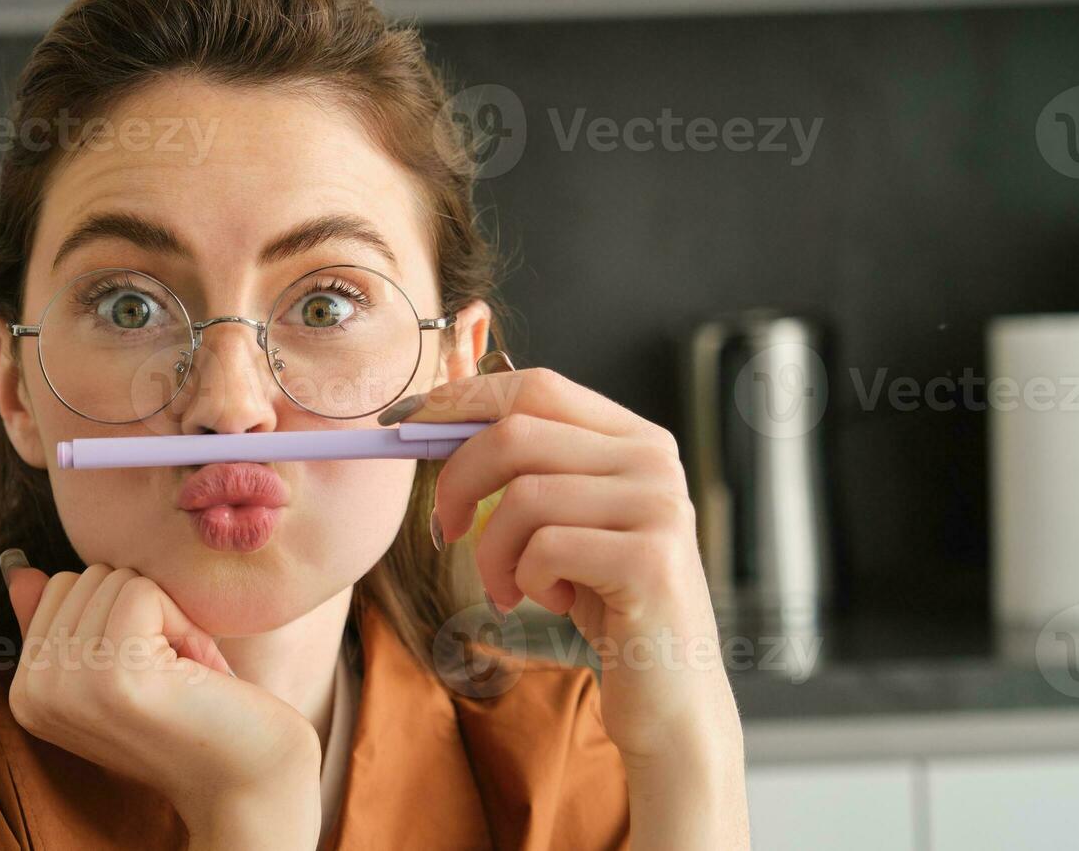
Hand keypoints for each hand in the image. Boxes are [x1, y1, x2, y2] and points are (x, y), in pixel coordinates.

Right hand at [0, 553, 320, 848]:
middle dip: (139, 611)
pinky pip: (140, 589)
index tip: (142, 670)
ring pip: (112, 579)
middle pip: (82, 578)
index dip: (116, 613)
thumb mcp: (114, 666)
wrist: (245, 773)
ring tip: (178, 675)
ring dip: (163, 617)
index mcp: (26, 693)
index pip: (57, 588)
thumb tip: (20, 571)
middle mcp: (34, 693)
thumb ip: (64, 622)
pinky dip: (180, 620)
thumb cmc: (188, 714)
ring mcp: (69, 686)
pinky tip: (191, 671)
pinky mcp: (114, 674)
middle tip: (166, 673)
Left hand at [389, 366, 738, 764]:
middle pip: (517, 434)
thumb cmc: (607, 603)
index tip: (409, 425)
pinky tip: (554, 603)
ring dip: (493, 553)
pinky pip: (544, 548)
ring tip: (509, 588)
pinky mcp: (649, 560)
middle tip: (445, 530)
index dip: (463, 400)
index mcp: (635, 439)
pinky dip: (525, 580)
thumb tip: (434, 419)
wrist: (670, 690)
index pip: (536, 388)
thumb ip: (530, 469)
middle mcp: (655, 461)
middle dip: (458, 482)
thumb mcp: (569, 522)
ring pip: (523, 497)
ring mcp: (658, 507)